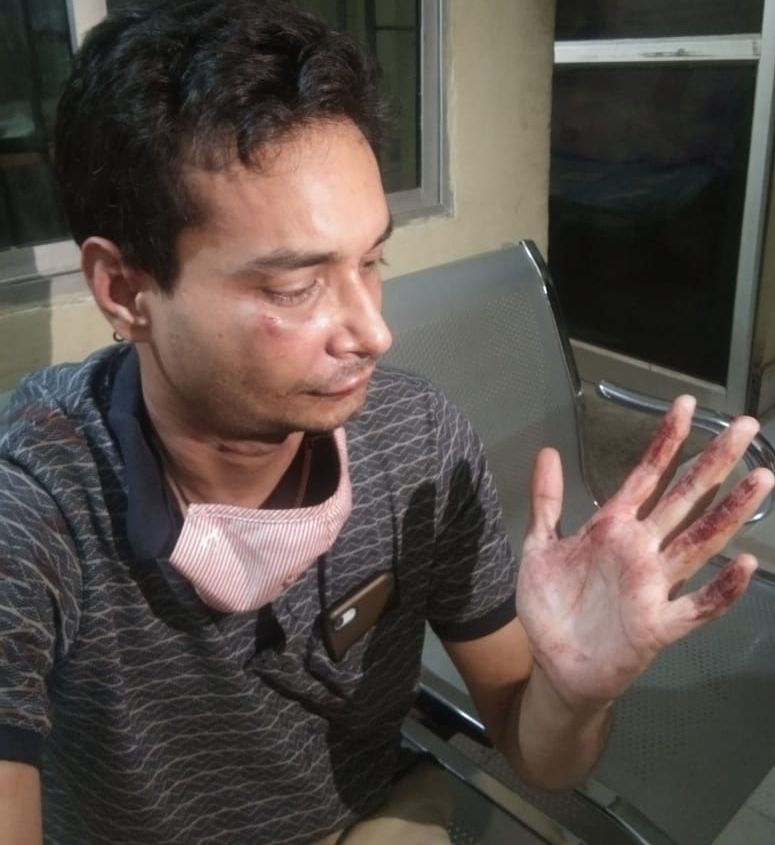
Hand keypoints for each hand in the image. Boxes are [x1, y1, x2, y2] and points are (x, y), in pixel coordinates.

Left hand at [516, 395, 774, 709]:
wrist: (554, 664)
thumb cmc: (552, 606)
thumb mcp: (540, 546)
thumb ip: (546, 501)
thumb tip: (548, 450)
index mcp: (614, 527)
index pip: (646, 475)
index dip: (666, 441)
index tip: (684, 404)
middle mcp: (641, 549)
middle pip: (683, 499)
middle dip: (712, 463)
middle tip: (743, 426)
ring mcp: (654, 586)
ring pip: (699, 543)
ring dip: (729, 513)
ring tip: (761, 478)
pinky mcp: (658, 626)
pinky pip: (696, 606)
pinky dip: (720, 589)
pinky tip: (742, 563)